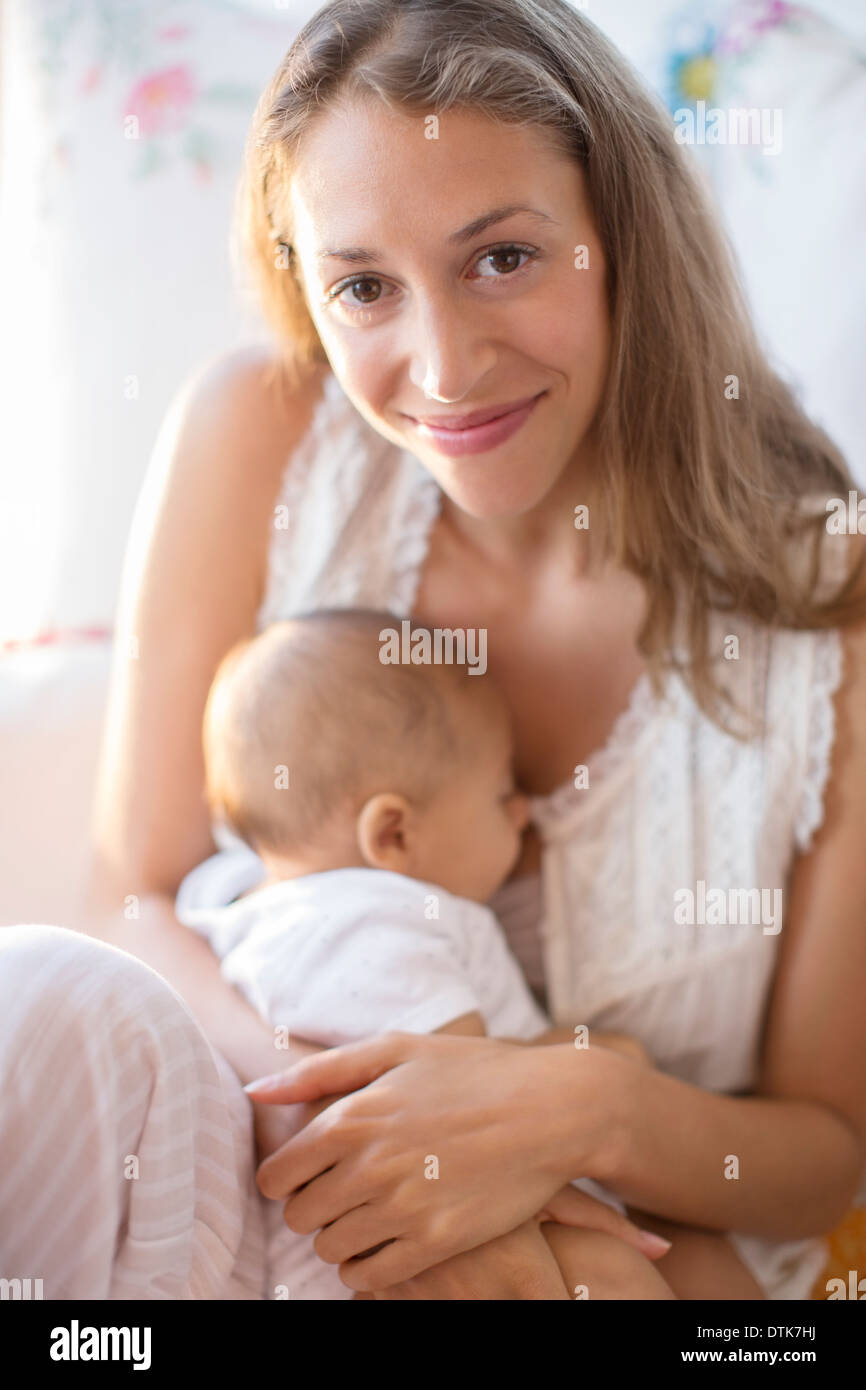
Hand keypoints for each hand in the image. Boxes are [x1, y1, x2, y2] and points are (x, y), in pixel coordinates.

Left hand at [248, 1030, 631, 1289]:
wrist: (553, 1109)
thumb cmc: (472, 1071)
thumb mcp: (396, 1050)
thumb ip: (320, 1071)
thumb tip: (255, 1091)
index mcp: (353, 1115)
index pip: (276, 1175)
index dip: (286, 1179)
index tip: (310, 1173)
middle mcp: (370, 1164)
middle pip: (299, 1218)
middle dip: (313, 1208)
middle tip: (344, 1194)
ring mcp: (403, 1206)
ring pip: (330, 1250)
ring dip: (341, 1238)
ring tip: (371, 1215)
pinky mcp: (437, 1240)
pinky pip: (370, 1277)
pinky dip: (368, 1268)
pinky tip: (389, 1243)